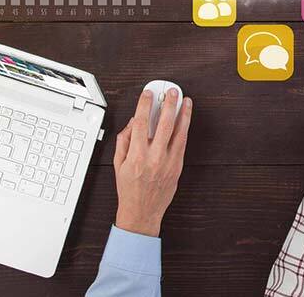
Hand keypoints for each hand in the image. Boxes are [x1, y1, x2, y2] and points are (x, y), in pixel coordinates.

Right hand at [113, 89, 192, 235]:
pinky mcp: (177, 167)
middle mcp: (154, 157)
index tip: (148, 94)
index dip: (144, 105)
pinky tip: (185, 120)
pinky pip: (182, 144)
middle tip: (171, 91)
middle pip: (163, 123)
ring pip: (178, 132)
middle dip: (168, 104)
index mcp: (136, 156)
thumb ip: (123, 141)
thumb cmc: (129, 190)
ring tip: (185, 101)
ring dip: (183, 114)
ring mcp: (168, 162)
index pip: (140, 123)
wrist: (142, 212)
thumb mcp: (118, 165)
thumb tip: (131, 123)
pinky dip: (185, 129)